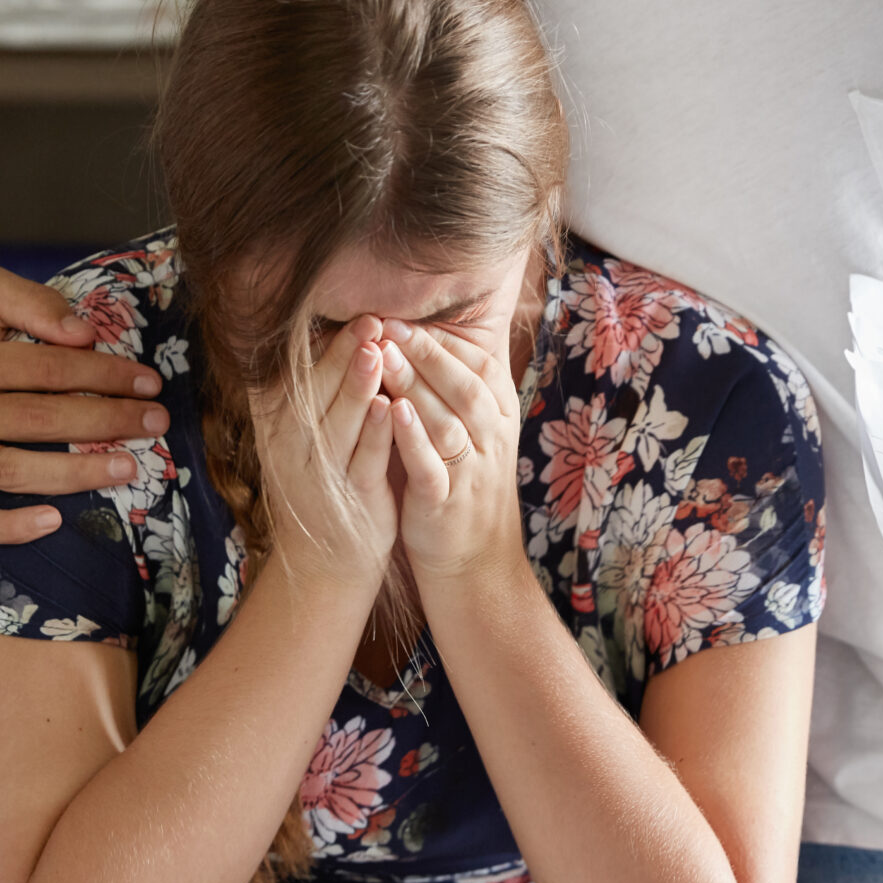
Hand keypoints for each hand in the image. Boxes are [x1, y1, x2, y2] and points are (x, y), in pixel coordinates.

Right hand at [0, 266, 171, 543]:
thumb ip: (32, 302)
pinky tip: (54, 521)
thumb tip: (83, 335)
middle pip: (40, 420)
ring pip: (16, 470)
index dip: (104, 376)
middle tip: (155, 423)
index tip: (148, 383)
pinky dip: (11, 526)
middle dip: (108, 422)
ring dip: (78, 474)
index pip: (46, 369)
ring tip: (128, 467)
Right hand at [253, 318, 398, 598]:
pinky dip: (374, 434)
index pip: (298, 378)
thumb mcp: (310, 438)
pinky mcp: (348, 501)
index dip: (323, 346)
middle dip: (341, 355)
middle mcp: (290, 449)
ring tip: (376, 349)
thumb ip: (322, 394)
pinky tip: (389, 406)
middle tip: (369, 319)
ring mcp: (318, 476)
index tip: (353, 313)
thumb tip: (346, 337)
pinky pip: (360, 462)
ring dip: (355, 386)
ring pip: (336, 425)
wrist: (324, 563)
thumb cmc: (325, 485)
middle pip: (314, 394)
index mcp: (279, 426)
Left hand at [378, 323, 526, 585]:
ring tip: (383, 356)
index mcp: (499, 421)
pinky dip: (414, 438)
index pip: (480, 366)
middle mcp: (492, 443)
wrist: (475, 564)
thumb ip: (451, 395)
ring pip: (449, 421)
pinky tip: (392, 412)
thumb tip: (417, 342)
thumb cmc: (462, 489)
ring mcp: (473, 475)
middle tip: (388, 325)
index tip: (404, 318)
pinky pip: (435, 466)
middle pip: (464, 386)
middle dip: (426, 353)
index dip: (443, 341)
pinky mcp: (448, 505)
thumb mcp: (470, 436)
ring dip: (415, 385)